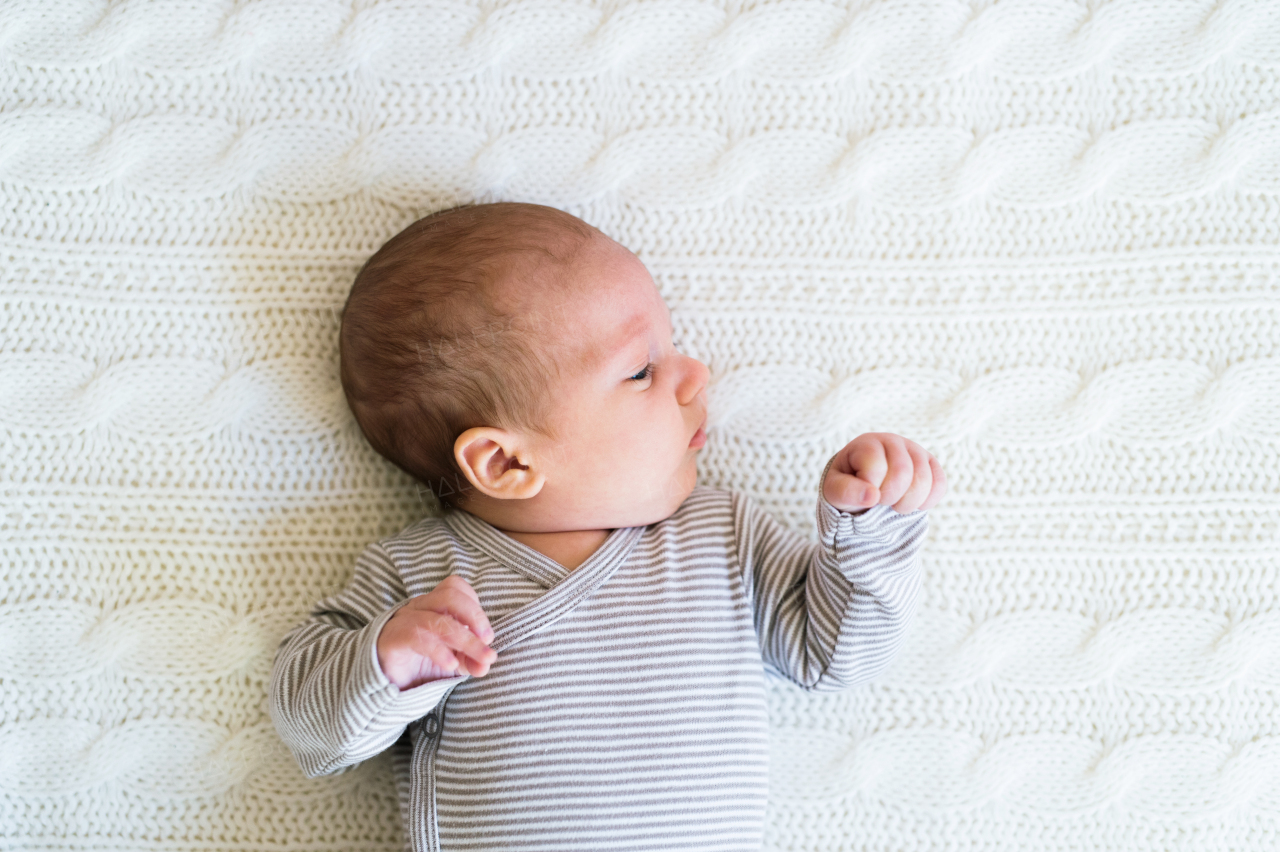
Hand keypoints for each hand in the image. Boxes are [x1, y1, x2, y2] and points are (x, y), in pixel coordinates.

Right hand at [376, 575, 497, 689]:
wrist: (383, 681)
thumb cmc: (419, 663)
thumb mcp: (454, 662)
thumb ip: (472, 660)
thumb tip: (487, 662)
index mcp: (432, 605)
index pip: (455, 587)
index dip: (474, 605)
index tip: (487, 635)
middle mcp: (418, 608)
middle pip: (449, 596)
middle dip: (475, 616)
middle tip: (488, 640)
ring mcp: (403, 622)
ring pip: (437, 620)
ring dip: (465, 640)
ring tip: (480, 659)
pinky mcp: (391, 640)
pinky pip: (416, 637)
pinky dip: (439, 651)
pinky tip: (450, 665)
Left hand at [822, 432, 945, 513]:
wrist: (865, 488)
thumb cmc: (848, 487)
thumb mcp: (835, 491)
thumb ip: (846, 492)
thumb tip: (871, 496)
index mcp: (866, 443)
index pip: (876, 467)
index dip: (871, 491)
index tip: (865, 495)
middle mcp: (892, 441)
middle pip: (902, 473)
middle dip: (890, 497)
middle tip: (881, 501)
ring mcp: (914, 450)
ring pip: (924, 480)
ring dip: (908, 503)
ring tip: (894, 503)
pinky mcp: (930, 463)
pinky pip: (940, 484)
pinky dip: (928, 501)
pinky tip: (913, 503)